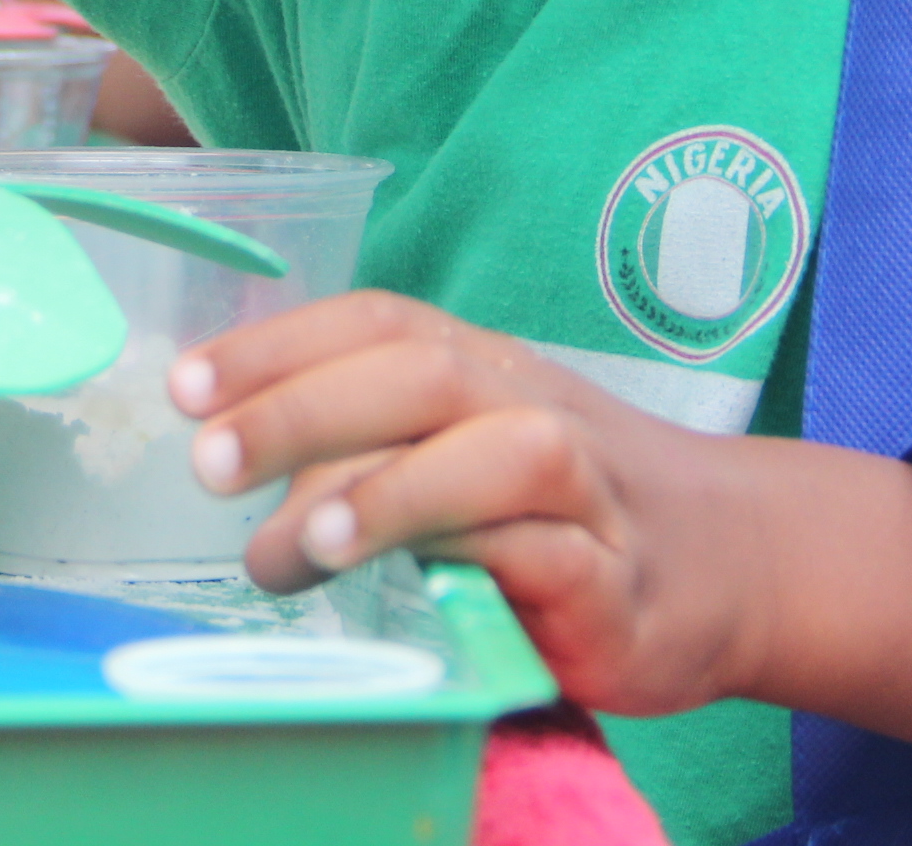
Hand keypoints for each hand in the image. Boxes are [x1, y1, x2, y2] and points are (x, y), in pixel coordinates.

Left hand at [172, 290, 782, 716]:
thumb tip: (227, 455)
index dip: (277, 345)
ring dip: (388, 492)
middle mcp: (528, 404)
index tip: (182, 387)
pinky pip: (553, 552)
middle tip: (208, 467)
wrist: (729, 561)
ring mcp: (585, 488)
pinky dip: (483, 561)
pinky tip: (422, 589)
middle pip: (416, 372)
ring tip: (294, 546)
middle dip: (302, 409)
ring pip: (495, 453)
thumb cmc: (561, 507)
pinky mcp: (618, 580)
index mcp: (478, 366)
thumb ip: (366, 445)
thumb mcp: (459, 454)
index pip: (375, 324)